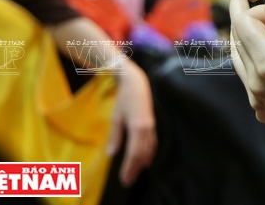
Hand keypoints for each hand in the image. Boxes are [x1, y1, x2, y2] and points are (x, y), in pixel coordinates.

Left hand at [108, 59, 157, 185]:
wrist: (137, 84)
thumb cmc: (124, 99)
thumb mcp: (116, 118)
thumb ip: (115, 137)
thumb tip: (111, 154)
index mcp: (137, 128)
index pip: (133, 153)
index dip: (129, 168)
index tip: (123, 179)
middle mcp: (147, 129)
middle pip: (142, 154)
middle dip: (135, 169)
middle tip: (128, 181)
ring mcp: (152, 127)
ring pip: (148, 150)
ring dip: (142, 163)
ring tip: (135, 174)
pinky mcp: (153, 124)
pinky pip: (152, 143)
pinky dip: (149, 154)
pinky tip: (146, 160)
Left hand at [226, 0, 264, 173]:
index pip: (242, 23)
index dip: (243, 0)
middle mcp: (256, 83)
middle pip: (236, 38)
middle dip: (247, 14)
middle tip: (262, 0)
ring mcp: (257, 100)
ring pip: (240, 58)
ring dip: (252, 37)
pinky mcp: (263, 111)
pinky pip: (250, 77)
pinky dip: (258, 58)